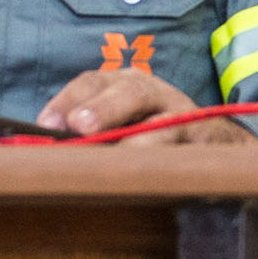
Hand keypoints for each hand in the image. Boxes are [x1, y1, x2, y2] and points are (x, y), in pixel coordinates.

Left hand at [35, 68, 257, 144]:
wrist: (214, 144)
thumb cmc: (152, 135)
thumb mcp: (119, 126)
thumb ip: (87, 134)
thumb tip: (43, 152)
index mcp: (125, 84)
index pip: (92, 83)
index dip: (68, 100)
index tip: (44, 124)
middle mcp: (154, 93)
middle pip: (129, 93)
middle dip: (103, 108)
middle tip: (79, 126)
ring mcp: (182, 116)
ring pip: (161, 124)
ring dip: (138, 140)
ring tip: (118, 155)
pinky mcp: (202, 142)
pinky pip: (185, 152)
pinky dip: (168, 163)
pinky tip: (151, 176)